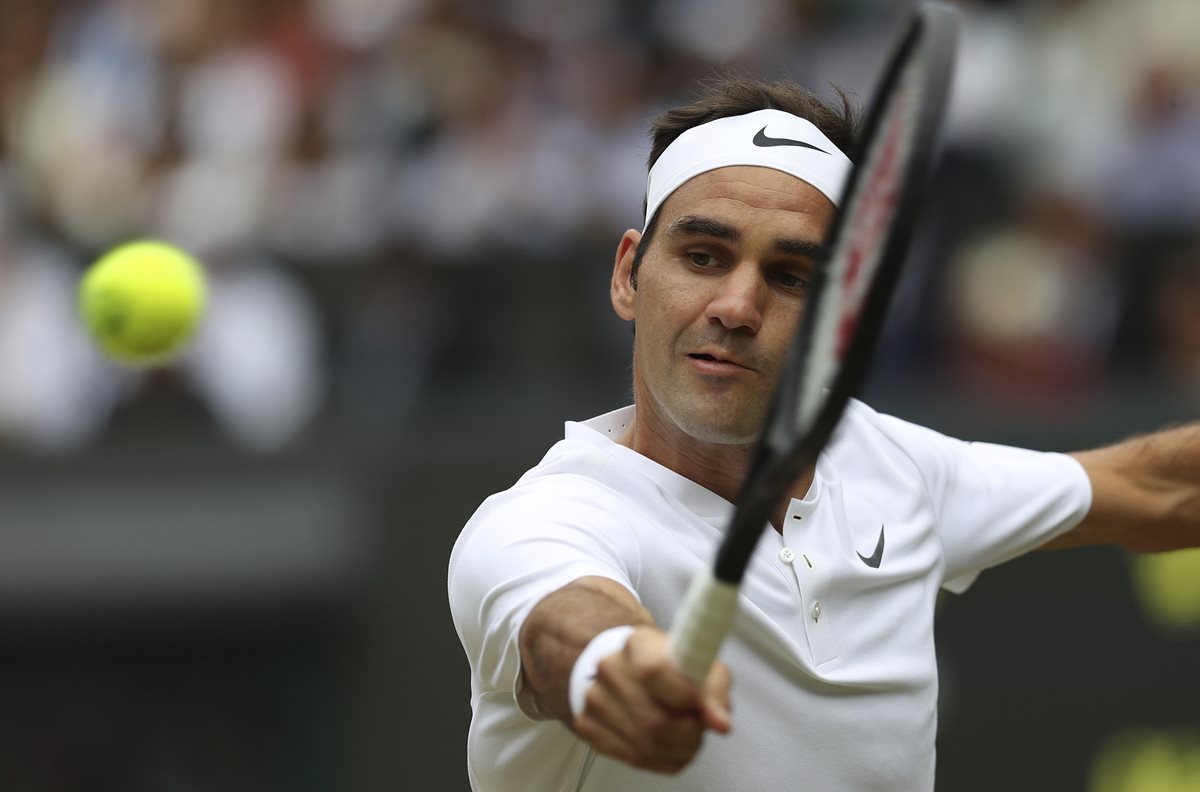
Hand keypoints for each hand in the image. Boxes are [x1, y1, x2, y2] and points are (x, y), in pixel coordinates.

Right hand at [571, 625, 731, 773]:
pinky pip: (637, 759)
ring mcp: (595, 700)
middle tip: (699, 723)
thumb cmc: (667, 665)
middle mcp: (610, 670)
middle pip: (655, 720)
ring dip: (679, 748)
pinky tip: (669, 742)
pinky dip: (663, 758)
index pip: (654, 671)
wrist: (629, 669)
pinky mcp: (590, 727)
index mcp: (637, 645)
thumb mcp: (699, 662)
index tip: (699, 704)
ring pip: (648, 745)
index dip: (685, 696)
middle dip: (689, 731)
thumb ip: (715, 688)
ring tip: (687, 733)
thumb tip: (719, 722)